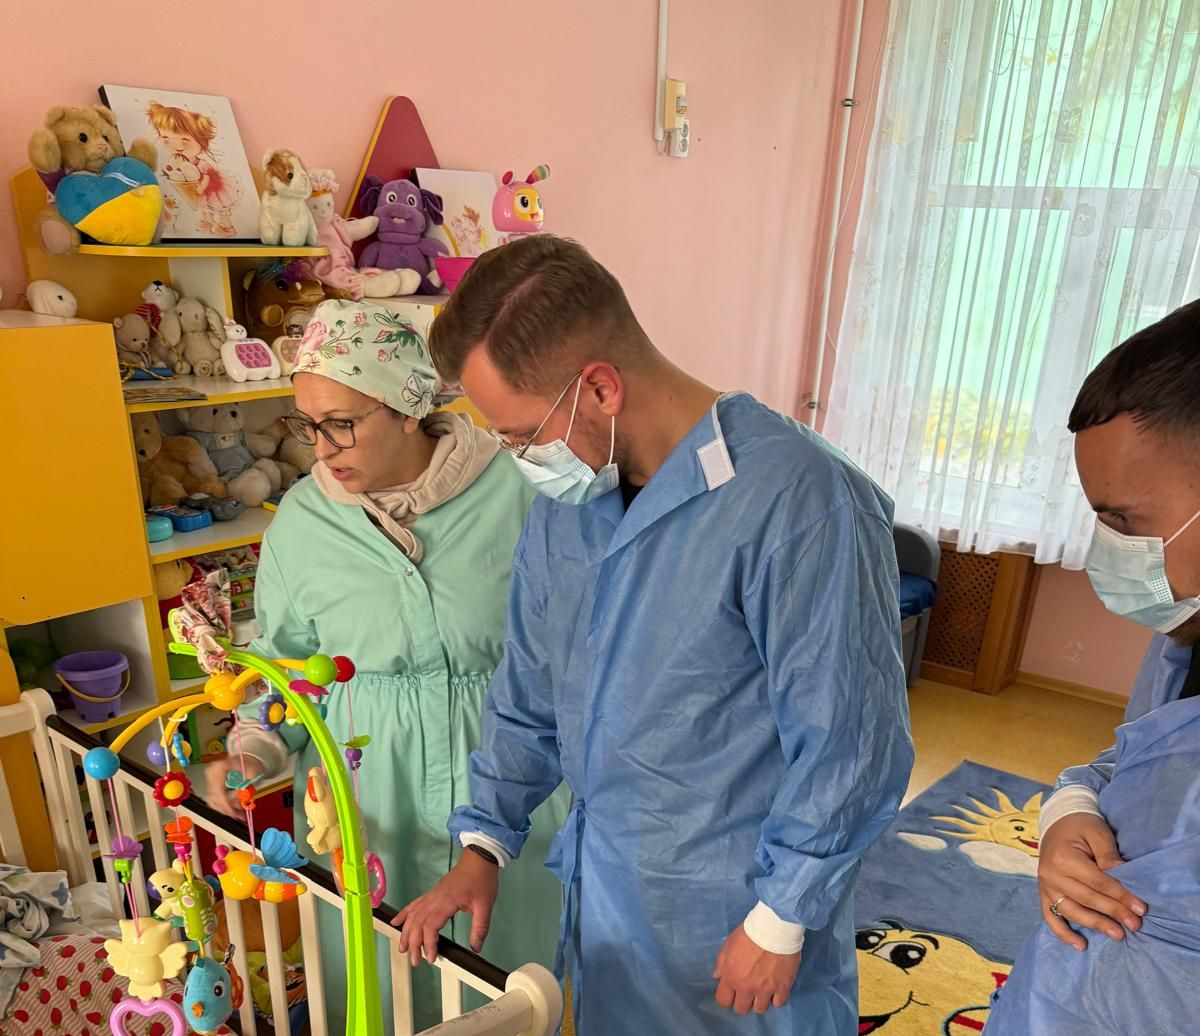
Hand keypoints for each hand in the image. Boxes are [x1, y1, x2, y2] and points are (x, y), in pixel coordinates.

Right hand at [203, 755, 263, 817]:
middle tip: (238, 815)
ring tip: (238, 814)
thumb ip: (245, 789)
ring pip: (213, 802)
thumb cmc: (250, 764)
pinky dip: (224, 807)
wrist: (248, 760)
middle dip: (226, 809)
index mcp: (219, 767)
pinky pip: (214, 800)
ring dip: (225, 810)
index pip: (218, 791)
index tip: (234, 812)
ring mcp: (210, 779)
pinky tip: (233, 810)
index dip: (226, 805)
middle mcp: (212, 773)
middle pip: (214, 798)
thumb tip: (238, 802)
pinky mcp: (211, 785)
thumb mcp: (252, 774)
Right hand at [393, 851, 498, 966]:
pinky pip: (414, 904)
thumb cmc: (481, 879)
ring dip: (406, 932)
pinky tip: (396, 922)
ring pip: (412, 915)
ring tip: (403, 948)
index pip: (430, 927)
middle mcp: (434, 899)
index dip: (428, 945)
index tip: (432, 958)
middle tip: (415, 961)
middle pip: (417, 924)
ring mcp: (431, 895)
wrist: (479, 859)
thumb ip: (480, 928)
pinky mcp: (432, 893)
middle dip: (413, 944)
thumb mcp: (485, 906)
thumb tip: (476, 948)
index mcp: (446, 902)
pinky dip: (404, 914)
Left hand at [713, 925, 800, 1014]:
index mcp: (731, 976)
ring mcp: (766, 989)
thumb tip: (717, 976)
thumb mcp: (729, 944)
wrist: (774, 928)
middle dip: (743, 1001)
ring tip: (762, 989)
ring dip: (760, 1000)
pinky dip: (776, 998)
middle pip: (741, 1009)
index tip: (732, 991)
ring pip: (760, 1009)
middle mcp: (747, 987)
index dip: (727, 997)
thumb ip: (721, 963)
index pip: (723, 1000)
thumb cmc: (749, 933)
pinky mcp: (783, 987)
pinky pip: (778, 1003)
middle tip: (748, 990)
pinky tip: (775, 989)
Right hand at [1038, 812, 1145, 949]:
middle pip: (1086, 898)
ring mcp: (1045, 885)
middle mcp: (1051, 874)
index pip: (1097, 882)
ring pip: (1071, 911)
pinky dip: (1063, 933)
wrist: (1058, 822)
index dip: (1120, 896)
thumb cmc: (1081, 827)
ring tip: (1118, 935)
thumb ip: (1109, 857)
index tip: (1141, 908)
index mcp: (1064, 857)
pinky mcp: (1044, 893)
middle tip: (1136, 924)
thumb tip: (1125, 879)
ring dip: (1095, 925)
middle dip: (1113, 912)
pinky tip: (1081, 945)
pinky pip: (1051, 917)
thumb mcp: (1098, 834)